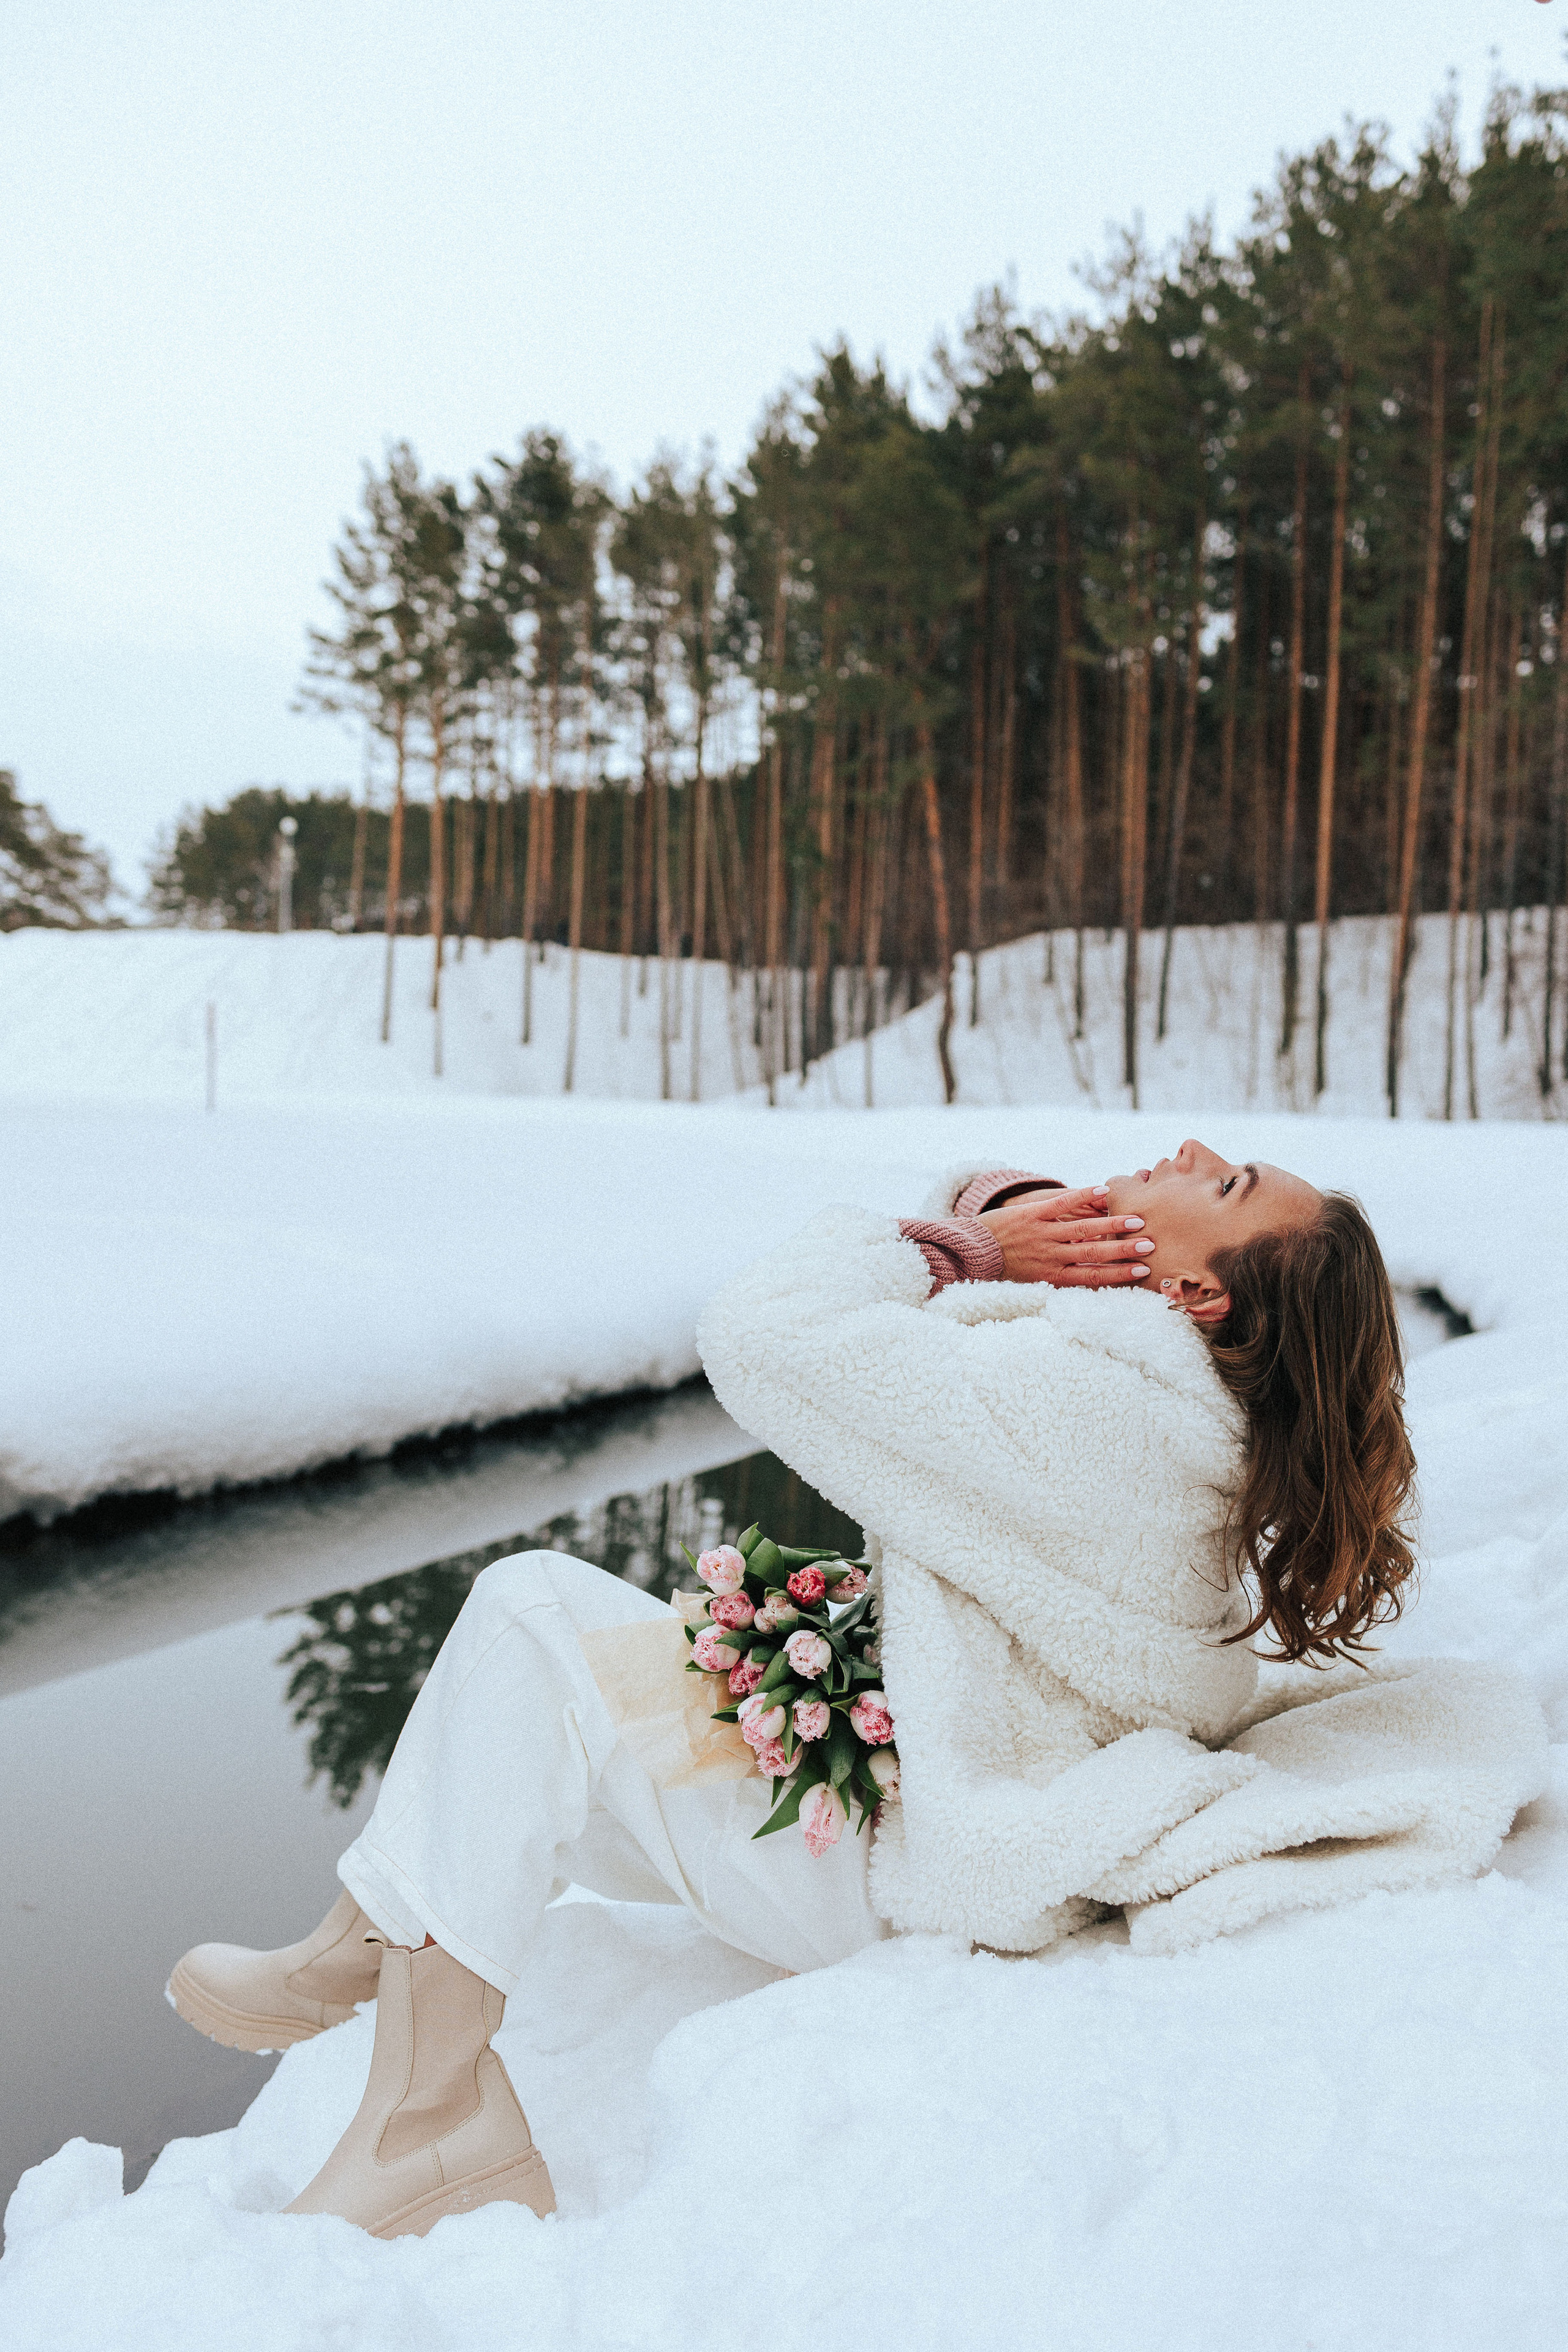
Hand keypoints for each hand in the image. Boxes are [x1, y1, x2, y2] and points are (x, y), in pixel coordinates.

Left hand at [977, 1185, 1153, 1288]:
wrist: (974, 1251)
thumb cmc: (1008, 1269)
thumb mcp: (1034, 1282)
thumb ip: (1062, 1280)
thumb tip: (1093, 1283)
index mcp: (1053, 1275)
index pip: (1092, 1276)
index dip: (1118, 1274)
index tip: (1141, 1271)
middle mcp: (1051, 1255)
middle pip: (1093, 1253)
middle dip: (1123, 1250)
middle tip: (1149, 1245)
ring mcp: (1043, 1233)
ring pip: (1083, 1228)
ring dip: (1111, 1224)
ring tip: (1136, 1220)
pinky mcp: (1033, 1213)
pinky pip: (1061, 1203)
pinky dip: (1083, 1195)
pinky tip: (1104, 1190)